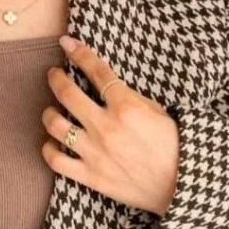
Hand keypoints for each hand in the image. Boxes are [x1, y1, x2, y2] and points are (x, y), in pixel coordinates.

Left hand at [41, 35, 180, 215]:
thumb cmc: (173, 146)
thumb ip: (129, 98)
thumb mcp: (157, 112)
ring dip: (48, 112)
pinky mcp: (89, 176)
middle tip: (54, 75)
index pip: (95, 71)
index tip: (67, 44)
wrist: (180, 185)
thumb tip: (105, 87)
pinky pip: (55, 160)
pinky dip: (48, 148)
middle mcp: (106, 127)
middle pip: (67, 93)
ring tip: (51, 110)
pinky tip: (51, 142)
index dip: (78, 54)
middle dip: (56, 79)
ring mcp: (94, 152)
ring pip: (55, 125)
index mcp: (126, 107)